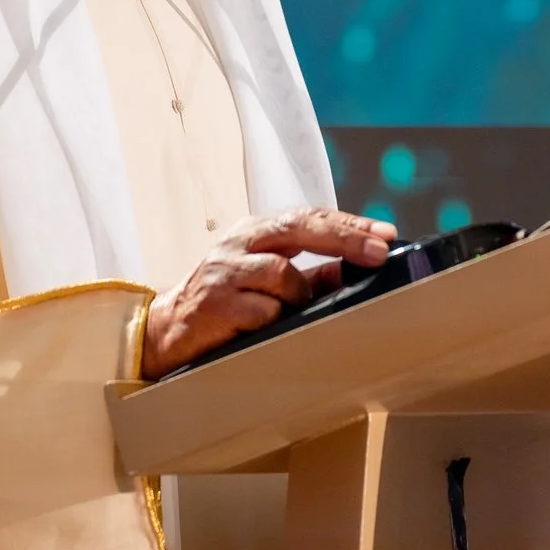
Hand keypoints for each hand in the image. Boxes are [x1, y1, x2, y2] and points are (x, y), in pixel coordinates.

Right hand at [139, 207, 398, 378]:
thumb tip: (353, 272)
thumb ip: (309, 277)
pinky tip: (260, 328)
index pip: (308, 217)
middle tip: (378, 252)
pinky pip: (263, 311)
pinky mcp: (214, 304)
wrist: (164, 332)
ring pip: (284, 275)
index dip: (348, 225)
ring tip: (284, 313)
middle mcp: (239, 243)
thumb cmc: (223, 304)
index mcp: (255, 233)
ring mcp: (224, 271)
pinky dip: (272, 321)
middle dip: (345, 238)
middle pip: (299, 227)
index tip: (385, 235)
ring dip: (297, 298)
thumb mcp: (266, 283)